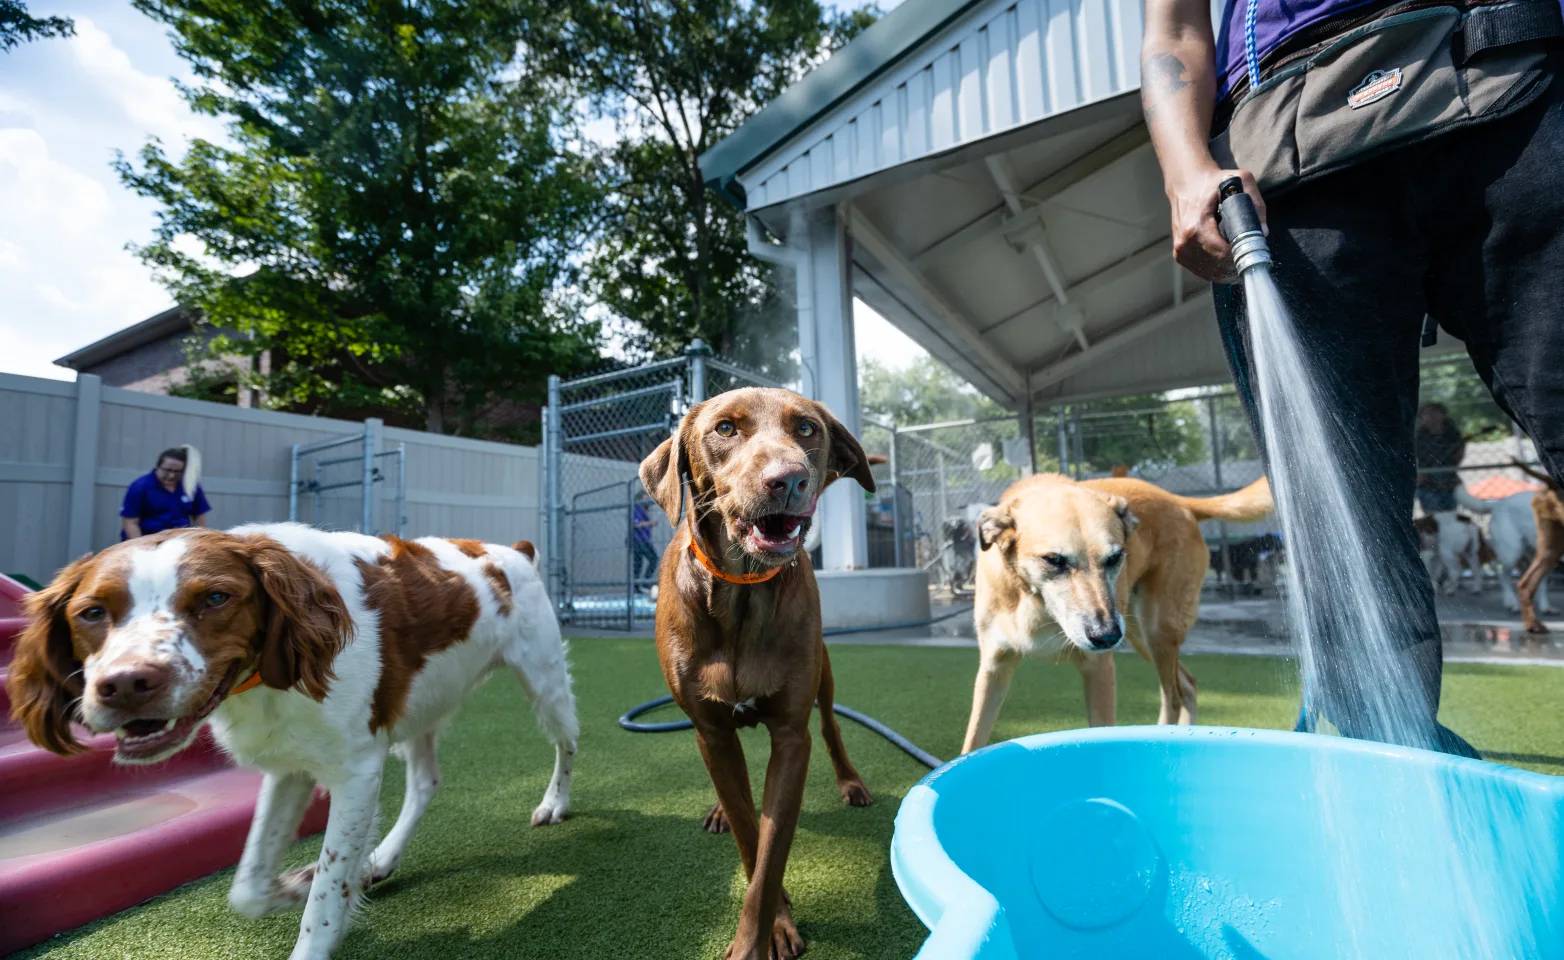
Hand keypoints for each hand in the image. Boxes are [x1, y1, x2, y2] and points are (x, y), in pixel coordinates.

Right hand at [1167, 166, 1265, 283]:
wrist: (1185, 183)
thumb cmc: (1212, 182)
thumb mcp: (1239, 181)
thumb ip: (1255, 204)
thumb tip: (1263, 232)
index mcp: (1196, 227)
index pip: (1223, 254)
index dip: (1241, 257)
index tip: (1253, 253)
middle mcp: (1184, 243)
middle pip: (1217, 267)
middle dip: (1237, 264)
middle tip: (1251, 257)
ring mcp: (1180, 251)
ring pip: (1210, 273)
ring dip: (1227, 270)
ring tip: (1240, 260)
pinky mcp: (1180, 255)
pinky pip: (1202, 271)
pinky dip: (1216, 270)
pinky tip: (1226, 261)